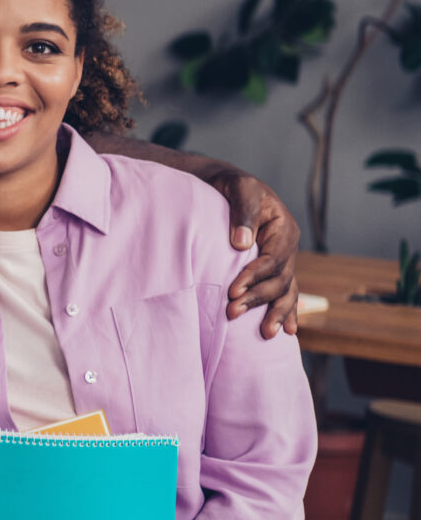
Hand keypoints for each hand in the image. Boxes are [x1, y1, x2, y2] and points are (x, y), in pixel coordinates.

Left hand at [207, 165, 300, 337]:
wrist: (230, 186)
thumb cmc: (234, 186)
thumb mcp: (240, 189)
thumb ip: (243, 213)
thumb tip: (242, 244)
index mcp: (283, 229)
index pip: (272, 259)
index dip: (254, 276)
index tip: (232, 290)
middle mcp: (288, 247)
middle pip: (279, 280)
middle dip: (257, 298)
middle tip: (231, 312)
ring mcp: (284, 260)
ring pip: (286, 291)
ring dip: (275, 313)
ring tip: (265, 333)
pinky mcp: (274, 269)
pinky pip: (286, 293)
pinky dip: (288, 312)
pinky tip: (288, 331)